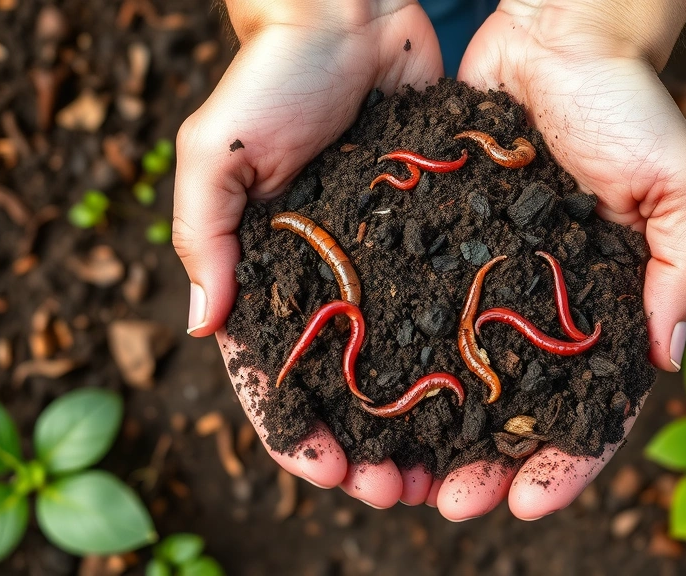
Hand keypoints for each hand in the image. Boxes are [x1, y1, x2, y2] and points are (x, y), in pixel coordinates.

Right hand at [174, 1, 442, 506]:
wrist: (350, 15)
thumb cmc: (271, 79)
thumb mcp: (216, 154)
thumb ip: (204, 234)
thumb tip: (201, 324)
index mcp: (266, 270)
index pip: (270, 373)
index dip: (291, 429)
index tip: (322, 468)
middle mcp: (325, 278)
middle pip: (342, 386)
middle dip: (363, 446)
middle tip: (396, 490)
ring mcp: (379, 261)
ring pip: (398, 361)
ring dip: (417, 422)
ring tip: (445, 468)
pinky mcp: (428, 232)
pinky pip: (443, 306)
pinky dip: (457, 357)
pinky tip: (484, 398)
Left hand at [430, 0, 685, 519]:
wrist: (555, 36)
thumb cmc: (627, 103)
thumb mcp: (680, 182)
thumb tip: (669, 357)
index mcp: (606, 305)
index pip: (593, 406)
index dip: (566, 463)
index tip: (529, 505)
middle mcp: (544, 305)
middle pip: (515, 410)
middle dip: (484, 464)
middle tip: (447, 502)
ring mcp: (491, 280)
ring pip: (459, 377)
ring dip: (431, 433)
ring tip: (395, 473)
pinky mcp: (444, 246)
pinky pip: (418, 314)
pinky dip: (398, 364)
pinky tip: (368, 401)